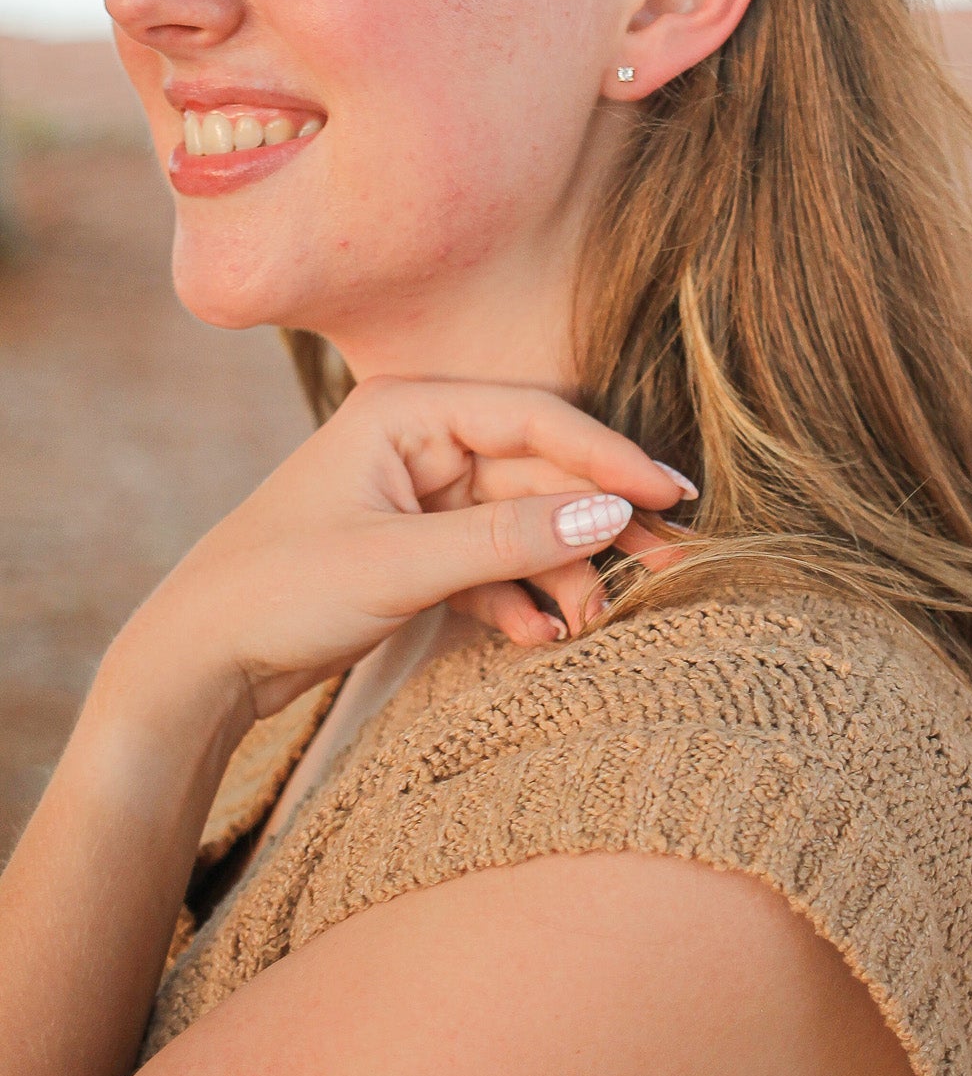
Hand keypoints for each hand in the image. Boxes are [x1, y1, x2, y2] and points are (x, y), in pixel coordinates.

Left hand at [119, 376, 694, 732]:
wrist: (196, 665)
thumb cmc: (277, 591)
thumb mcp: (400, 565)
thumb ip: (509, 540)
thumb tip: (612, 514)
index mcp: (406, 411)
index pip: (536, 418)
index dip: (609, 456)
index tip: (671, 496)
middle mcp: (419, 443)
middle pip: (539, 473)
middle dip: (597, 524)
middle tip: (666, 565)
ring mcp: (420, 499)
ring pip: (523, 525)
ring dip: (563, 573)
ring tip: (594, 623)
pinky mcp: (417, 552)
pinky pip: (494, 564)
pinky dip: (521, 598)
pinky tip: (539, 637)